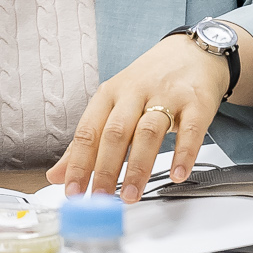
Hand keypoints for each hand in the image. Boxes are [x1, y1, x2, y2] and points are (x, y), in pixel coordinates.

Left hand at [48, 32, 230, 200]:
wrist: (191, 52)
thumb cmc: (149, 82)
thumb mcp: (114, 103)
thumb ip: (87, 141)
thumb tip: (57, 174)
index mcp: (109, 95)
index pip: (87, 132)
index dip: (77, 163)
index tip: (72, 191)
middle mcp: (134, 93)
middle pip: (115, 133)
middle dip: (105, 169)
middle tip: (100, 199)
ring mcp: (166, 97)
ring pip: (147, 133)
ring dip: (137, 167)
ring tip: (131, 194)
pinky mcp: (196, 102)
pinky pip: (190, 130)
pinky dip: (184, 154)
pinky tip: (177, 175)